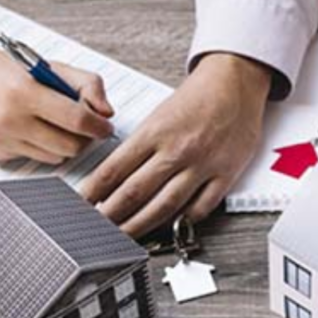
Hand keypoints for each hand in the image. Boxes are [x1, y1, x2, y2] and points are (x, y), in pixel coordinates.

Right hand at [0, 22, 114, 163]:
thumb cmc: (8, 71)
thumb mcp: (51, 66)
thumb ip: (87, 84)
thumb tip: (107, 113)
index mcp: (26, 92)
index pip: (77, 120)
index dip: (99, 127)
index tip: (107, 127)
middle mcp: (10, 119)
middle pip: (70, 146)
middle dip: (84, 138)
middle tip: (84, 127)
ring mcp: (0, 139)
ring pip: (55, 157)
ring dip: (65, 144)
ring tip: (57, 125)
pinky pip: (35, 159)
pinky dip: (42, 147)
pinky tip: (33, 129)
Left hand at [81, 53, 270, 236]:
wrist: (236, 82)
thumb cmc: (198, 97)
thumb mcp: (159, 114)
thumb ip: (140, 146)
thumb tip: (115, 176)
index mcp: (156, 131)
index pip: (114, 169)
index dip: (93, 191)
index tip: (81, 205)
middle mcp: (177, 149)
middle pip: (135, 192)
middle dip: (110, 215)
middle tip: (97, 228)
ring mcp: (203, 164)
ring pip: (164, 206)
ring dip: (140, 225)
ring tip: (125, 236)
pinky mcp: (225, 174)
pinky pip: (200, 208)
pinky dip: (181, 221)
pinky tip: (168, 226)